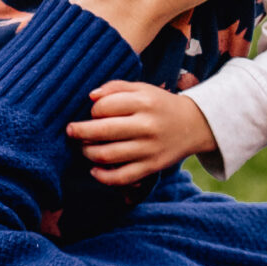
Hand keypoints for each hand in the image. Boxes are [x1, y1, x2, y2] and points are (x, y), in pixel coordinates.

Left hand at [67, 80, 218, 185]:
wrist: (194, 125)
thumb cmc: (160, 105)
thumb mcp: (143, 89)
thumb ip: (116, 87)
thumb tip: (90, 97)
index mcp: (144, 102)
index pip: (103, 107)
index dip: (92, 111)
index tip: (93, 113)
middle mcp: (147, 125)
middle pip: (101, 131)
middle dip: (79, 132)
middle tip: (71, 132)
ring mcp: (149, 148)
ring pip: (106, 155)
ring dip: (87, 153)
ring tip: (84, 149)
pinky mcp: (151, 167)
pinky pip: (121, 177)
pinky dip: (102, 176)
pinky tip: (95, 170)